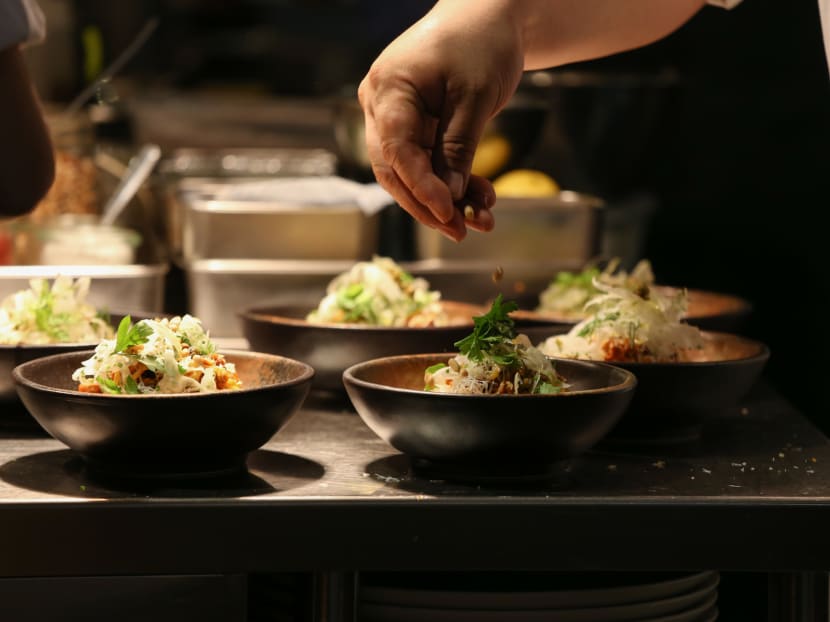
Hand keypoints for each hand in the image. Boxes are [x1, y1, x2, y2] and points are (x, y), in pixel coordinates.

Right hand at [358, 0, 523, 241]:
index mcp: (388, 89)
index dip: (421, 187)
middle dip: (428, 204)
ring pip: (410, 172)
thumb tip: (449, 197)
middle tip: (459, 231)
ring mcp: (394, 116)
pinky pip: (426, 162)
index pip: (396, 150)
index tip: (448, 212)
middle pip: (394, 169)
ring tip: (480, 218)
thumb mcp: (475, 98)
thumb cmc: (482, 43)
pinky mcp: (414, 125)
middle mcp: (381, 105)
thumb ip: (458, 148)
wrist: (489, 16)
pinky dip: (451, 181)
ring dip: (444, 198)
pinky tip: (479, 197)